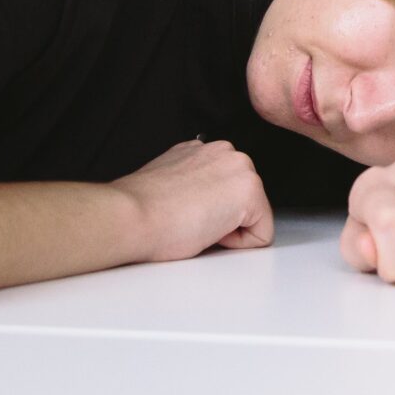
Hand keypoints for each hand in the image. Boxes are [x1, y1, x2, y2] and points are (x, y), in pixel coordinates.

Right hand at [114, 137, 271, 262]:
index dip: (207, 214)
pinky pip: (262, 234)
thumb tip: (199, 200)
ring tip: (197, 224)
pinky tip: (209, 231)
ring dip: (230, 229)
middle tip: (189, 220)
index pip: (225, 191)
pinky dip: (239, 244)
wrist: (132, 217)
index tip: (182, 213)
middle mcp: (225, 152)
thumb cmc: (141, 210)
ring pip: (254, 217)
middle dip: (224, 220)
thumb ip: (192, 183)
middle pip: (244, 204)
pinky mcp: (250, 191)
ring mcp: (241, 168)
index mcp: (203, 150)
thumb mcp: (169, 183)